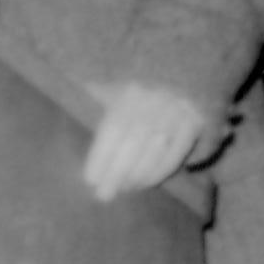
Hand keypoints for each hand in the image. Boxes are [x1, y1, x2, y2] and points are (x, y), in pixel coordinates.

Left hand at [80, 83, 213, 200]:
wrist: (187, 69)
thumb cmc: (140, 81)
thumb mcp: (115, 82)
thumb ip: (94, 94)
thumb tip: (68, 100)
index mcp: (129, 92)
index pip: (112, 130)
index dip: (100, 157)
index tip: (90, 179)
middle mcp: (153, 103)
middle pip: (132, 146)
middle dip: (115, 175)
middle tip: (103, 195)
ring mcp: (176, 115)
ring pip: (153, 153)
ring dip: (136, 177)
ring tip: (123, 190)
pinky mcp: (194, 125)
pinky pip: (174, 155)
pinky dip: (159, 173)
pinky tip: (145, 183)